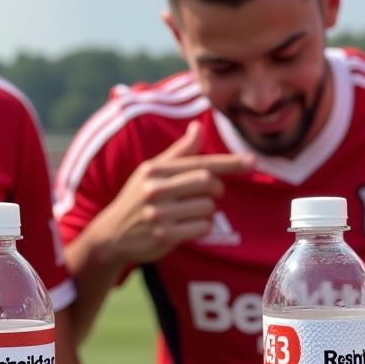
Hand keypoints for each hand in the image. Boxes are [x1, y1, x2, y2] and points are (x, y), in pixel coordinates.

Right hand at [87, 120, 251, 266]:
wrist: (112, 234)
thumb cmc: (137, 199)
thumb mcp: (151, 172)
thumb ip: (178, 152)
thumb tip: (197, 128)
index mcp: (155, 169)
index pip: (200, 162)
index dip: (229, 163)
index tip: (253, 162)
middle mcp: (155, 189)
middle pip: (207, 182)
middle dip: (216, 189)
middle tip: (210, 194)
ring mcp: (158, 214)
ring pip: (207, 207)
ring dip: (207, 211)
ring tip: (189, 213)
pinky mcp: (163, 235)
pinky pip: (201, 227)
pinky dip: (201, 227)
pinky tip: (187, 227)